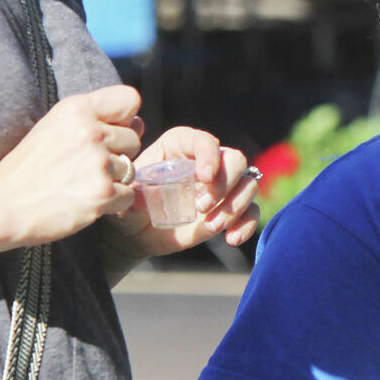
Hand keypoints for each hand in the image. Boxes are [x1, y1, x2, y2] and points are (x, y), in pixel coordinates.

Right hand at [0, 86, 140, 244]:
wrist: (3, 206)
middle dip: (118, 153)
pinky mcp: (103, 192)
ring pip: (131, 168)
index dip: (125, 117)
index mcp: (76, 108)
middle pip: (134, 138)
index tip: (110, 131)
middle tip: (86, 166)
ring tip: (81, 184)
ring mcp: (98, 162)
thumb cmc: (25, 170)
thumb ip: (93, 120)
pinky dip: (113, 202)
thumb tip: (138, 122)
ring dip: (113, 179)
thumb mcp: (53, 128)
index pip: (130, 98)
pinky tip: (87, 201)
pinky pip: (128, 194)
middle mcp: (90, 130)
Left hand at [104, 124, 261, 254]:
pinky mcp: (229, 209)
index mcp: (180, 147)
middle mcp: (206, 161)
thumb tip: (138, 202)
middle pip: (235, 159)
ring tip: (211, 226)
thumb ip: (133, 197)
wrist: (137, 233)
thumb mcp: (127, 199)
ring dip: (235, 206)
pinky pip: (252, 211)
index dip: (209, 156)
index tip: (203, 177)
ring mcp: (221, 185)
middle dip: (225, 183)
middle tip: (202, 206)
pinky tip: (232, 238)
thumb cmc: (129, 207)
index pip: (204, 141)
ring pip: (249, 183)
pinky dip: (248, 224)